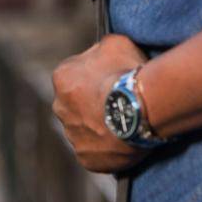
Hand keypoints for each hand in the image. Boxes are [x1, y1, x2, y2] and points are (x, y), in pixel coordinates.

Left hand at [51, 33, 149, 173]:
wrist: (141, 109)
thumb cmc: (127, 73)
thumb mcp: (114, 44)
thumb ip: (100, 48)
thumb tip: (99, 53)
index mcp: (62, 78)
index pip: (73, 75)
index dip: (94, 77)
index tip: (111, 80)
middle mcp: (60, 108)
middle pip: (75, 105)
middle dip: (92, 104)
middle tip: (118, 103)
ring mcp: (72, 136)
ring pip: (84, 130)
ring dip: (99, 127)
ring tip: (124, 124)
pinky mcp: (86, 158)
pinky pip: (95, 152)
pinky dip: (106, 148)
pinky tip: (123, 141)